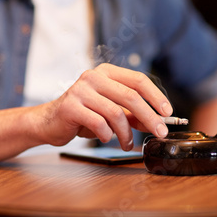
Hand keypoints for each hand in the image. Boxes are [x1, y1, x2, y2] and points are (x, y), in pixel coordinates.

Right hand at [36, 63, 172, 150]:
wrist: (49, 121)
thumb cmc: (83, 114)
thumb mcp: (110, 111)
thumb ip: (132, 114)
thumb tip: (157, 122)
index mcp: (106, 72)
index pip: (138, 80)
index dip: (156, 96)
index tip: (167, 112)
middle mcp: (93, 77)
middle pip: (131, 96)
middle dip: (149, 117)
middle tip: (160, 132)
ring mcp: (80, 90)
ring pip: (115, 113)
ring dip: (126, 133)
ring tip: (128, 144)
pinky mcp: (70, 106)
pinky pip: (98, 123)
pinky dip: (107, 135)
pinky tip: (106, 138)